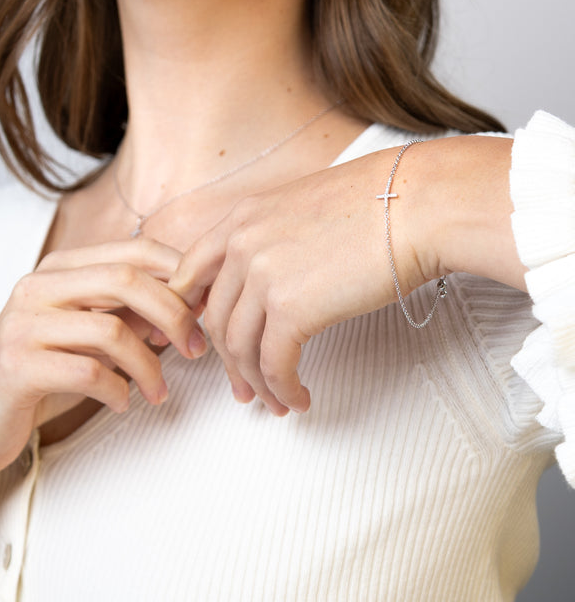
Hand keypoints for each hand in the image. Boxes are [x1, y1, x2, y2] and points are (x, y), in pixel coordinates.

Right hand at [0, 237, 206, 481]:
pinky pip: (88, 372)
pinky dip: (118, 390)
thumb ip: (130, 312)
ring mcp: (23, 323)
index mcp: (60, 266)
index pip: (135, 250)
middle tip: (197, 349)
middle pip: (127, 279)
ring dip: (150, 366)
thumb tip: (191, 302)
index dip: (179, 274)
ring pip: (112, 330)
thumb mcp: (90, 333)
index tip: (204, 309)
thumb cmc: (43, 374)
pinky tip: (124, 403)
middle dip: (174, 314)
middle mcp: (38, 285)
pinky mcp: (16, 366)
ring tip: (159, 391)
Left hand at [169, 148, 439, 415]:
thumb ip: (274, 237)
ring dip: (256, 382)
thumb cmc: (377, 204)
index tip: (202, 340)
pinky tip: (299, 398)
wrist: (413, 205)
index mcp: (242, 217)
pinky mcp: (291, 309)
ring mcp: (263, 276)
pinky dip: (283, 389)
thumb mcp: (303, 207)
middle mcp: (242, 243)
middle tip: (242, 385)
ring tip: (275, 401)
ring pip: (240, 348)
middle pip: (215, 318)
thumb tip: (275, 275)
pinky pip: (273, 364)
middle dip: (227, 360)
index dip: (193, 313)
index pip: (193, 273)